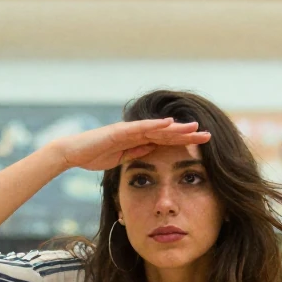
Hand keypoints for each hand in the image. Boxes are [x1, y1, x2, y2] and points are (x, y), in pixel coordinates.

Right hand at [49, 118, 209, 171]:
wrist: (73, 153)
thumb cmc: (94, 156)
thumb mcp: (121, 158)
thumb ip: (136, 152)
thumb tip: (152, 150)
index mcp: (138, 139)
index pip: (165, 140)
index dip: (184, 141)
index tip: (201, 145)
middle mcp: (136, 131)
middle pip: (167, 132)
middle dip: (187, 134)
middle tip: (208, 135)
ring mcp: (129, 129)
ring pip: (158, 127)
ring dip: (177, 128)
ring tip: (195, 128)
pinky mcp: (120, 130)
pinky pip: (141, 127)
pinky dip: (155, 125)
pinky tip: (170, 123)